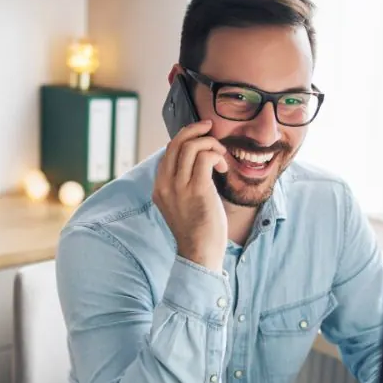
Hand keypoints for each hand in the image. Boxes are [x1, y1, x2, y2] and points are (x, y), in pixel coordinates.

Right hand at [152, 120, 228, 270]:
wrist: (200, 254)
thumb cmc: (197, 230)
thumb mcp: (182, 203)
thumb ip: (183, 183)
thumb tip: (198, 161)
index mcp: (159, 187)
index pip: (168, 151)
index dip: (185, 138)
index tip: (201, 135)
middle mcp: (165, 185)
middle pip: (176, 143)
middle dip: (195, 130)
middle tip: (211, 128)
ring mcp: (179, 187)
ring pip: (190, 146)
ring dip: (210, 144)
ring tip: (221, 157)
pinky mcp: (196, 190)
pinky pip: (205, 158)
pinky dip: (216, 155)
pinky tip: (223, 168)